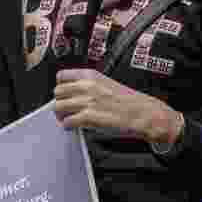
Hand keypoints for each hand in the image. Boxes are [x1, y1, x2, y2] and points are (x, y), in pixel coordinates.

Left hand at [54, 69, 183, 144]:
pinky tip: (73, 127)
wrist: (144, 113)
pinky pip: (67, 121)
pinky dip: (68, 125)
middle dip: (59, 102)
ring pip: (58, 107)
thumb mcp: (106, 83)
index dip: (60, 86)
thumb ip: (89, 85)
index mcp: (91, 75)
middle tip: (65, 109)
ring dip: (61, 115)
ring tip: (68, 119)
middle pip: (57, 92)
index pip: (61, 76)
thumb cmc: (129, 101)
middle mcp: (87, 85)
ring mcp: (87, 101)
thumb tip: (73, 93)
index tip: (64, 94)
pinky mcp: (89, 116)